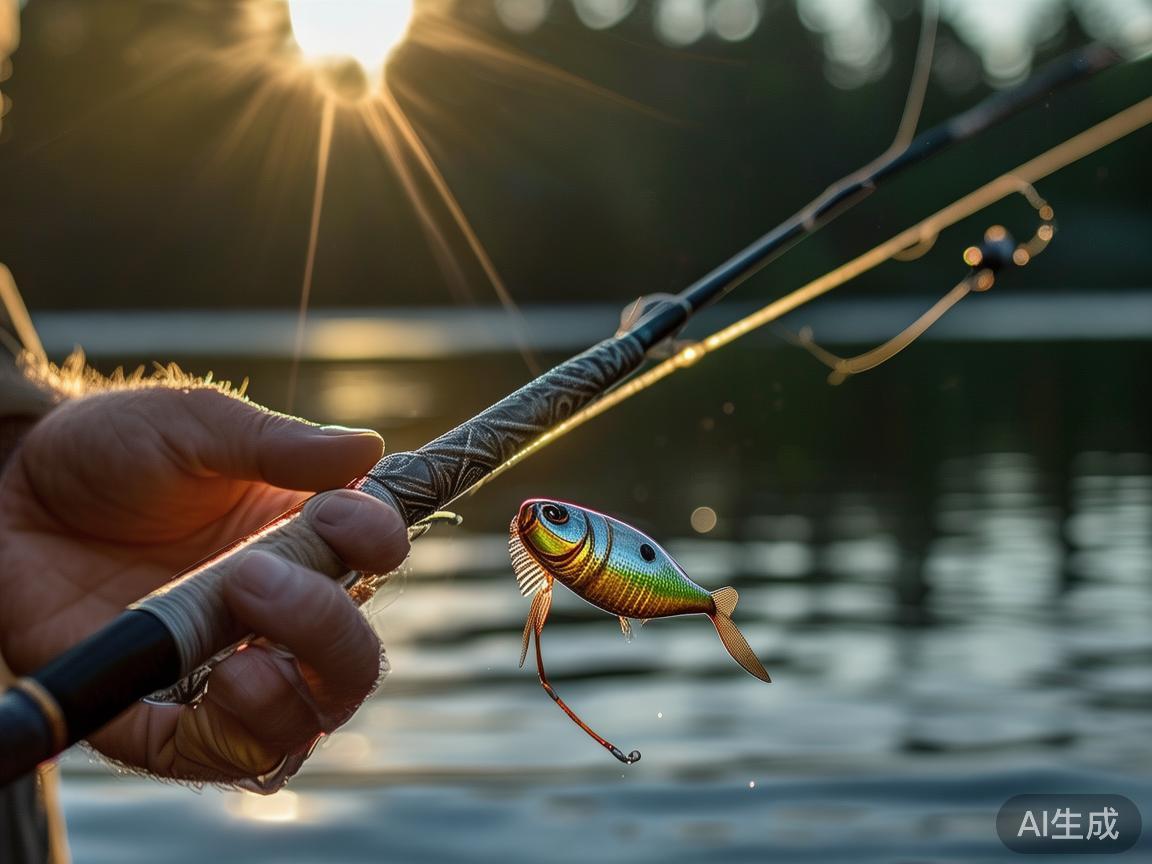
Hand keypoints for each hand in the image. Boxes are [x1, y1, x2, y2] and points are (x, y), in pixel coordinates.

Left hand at [0, 386, 408, 784]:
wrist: (7, 492)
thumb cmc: (109, 450)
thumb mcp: (192, 425)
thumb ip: (275, 443)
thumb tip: (369, 446)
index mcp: (302, 539)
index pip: (375, 558)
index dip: (377, 543)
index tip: (341, 516)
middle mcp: (278, 613)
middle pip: (350, 660)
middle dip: (327, 629)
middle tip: (258, 579)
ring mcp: (224, 669)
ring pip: (304, 722)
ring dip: (288, 696)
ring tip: (237, 656)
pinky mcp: (161, 718)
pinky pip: (222, 757)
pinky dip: (234, 735)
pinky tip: (213, 683)